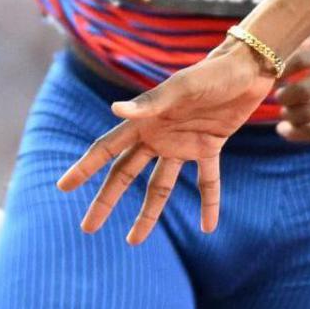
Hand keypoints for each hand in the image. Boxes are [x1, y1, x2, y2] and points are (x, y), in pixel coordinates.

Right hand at [57, 41, 274, 242]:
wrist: (246, 67)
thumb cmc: (210, 73)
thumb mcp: (182, 88)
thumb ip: (151, 103)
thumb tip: (114, 109)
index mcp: (144, 120)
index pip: (107, 149)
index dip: (85, 167)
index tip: (63, 187)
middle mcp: (158, 135)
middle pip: (125, 174)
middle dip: (107, 200)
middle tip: (88, 228)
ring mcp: (182, 144)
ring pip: (159, 186)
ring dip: (148, 213)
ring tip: (133, 241)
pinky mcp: (209, 147)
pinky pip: (206, 182)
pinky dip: (208, 204)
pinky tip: (208, 227)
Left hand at [273, 34, 309, 142]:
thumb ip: (303, 44)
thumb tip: (272, 52)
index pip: (299, 60)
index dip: (280, 70)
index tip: (274, 77)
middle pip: (302, 91)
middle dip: (283, 97)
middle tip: (279, 98)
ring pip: (308, 114)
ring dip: (288, 116)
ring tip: (284, 113)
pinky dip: (296, 133)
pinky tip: (284, 130)